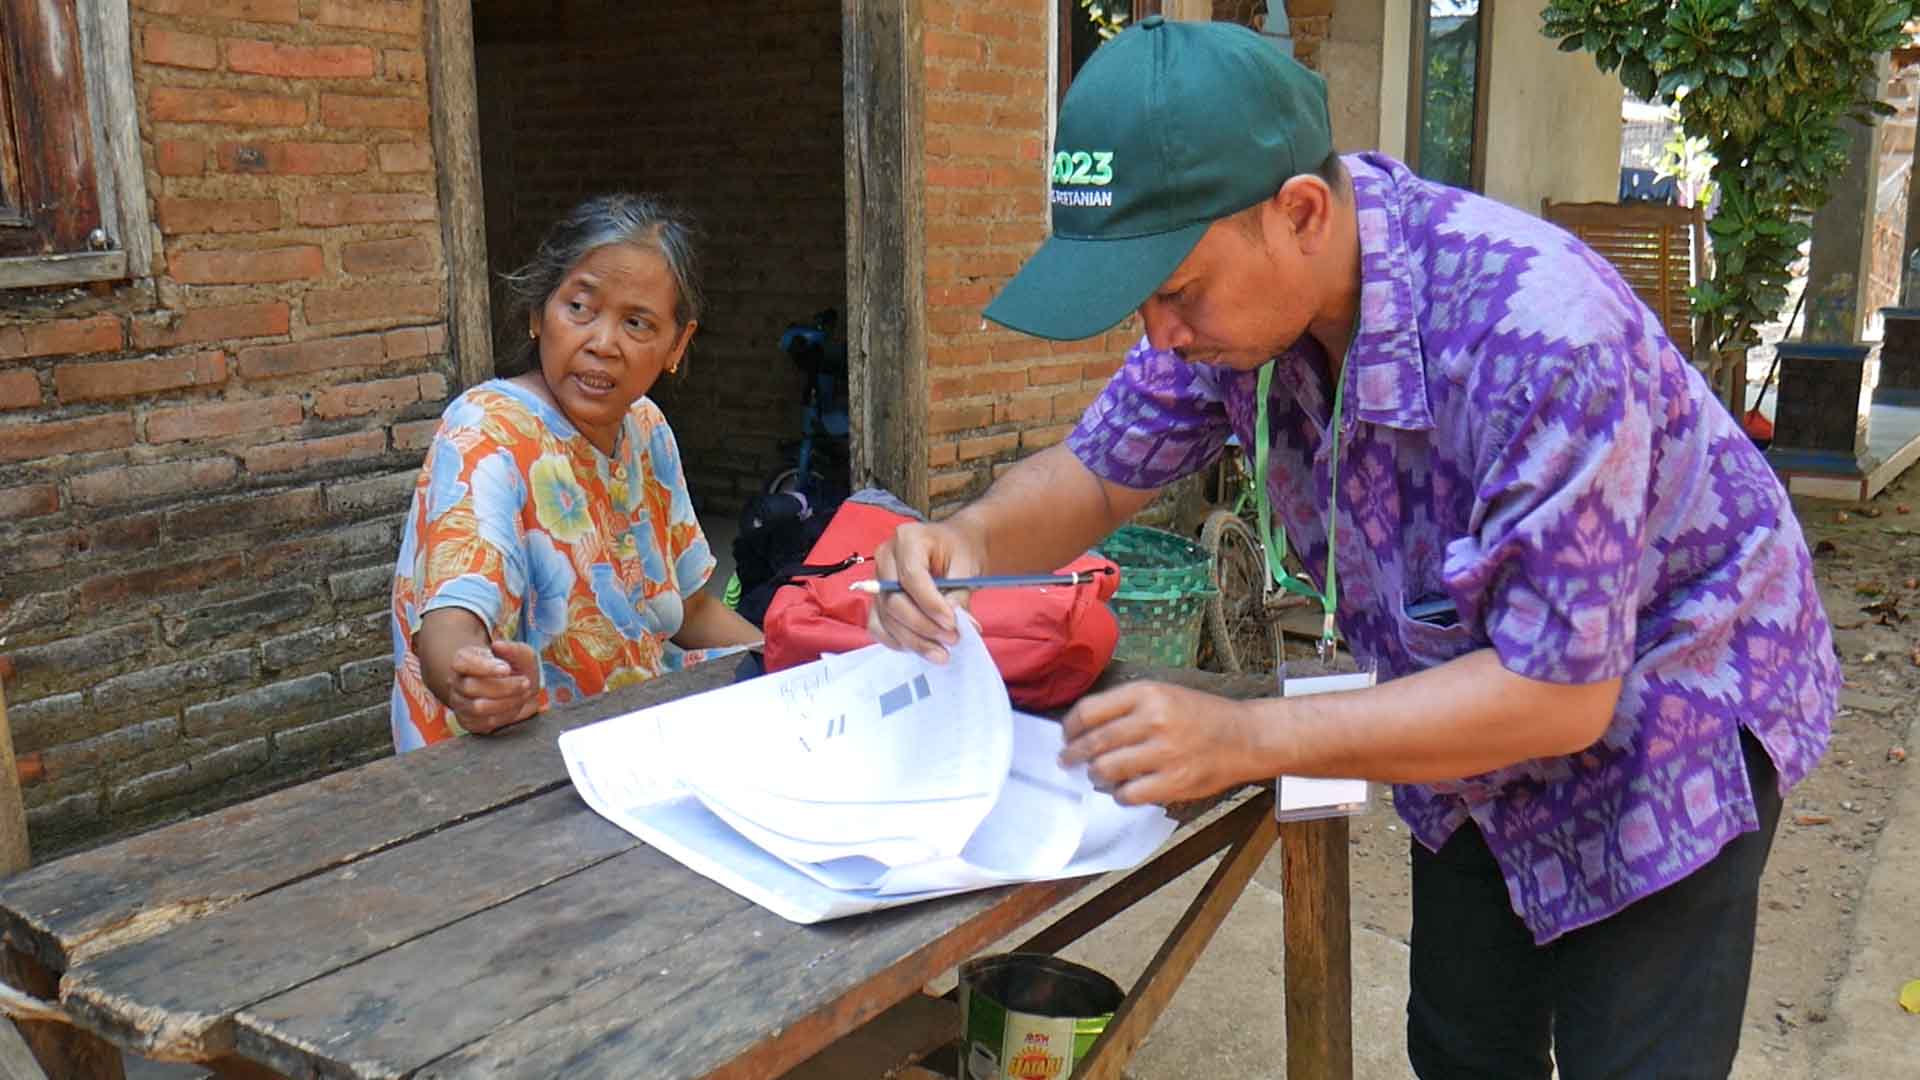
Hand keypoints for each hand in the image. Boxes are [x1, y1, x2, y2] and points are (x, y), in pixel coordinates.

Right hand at [445, 639, 540, 734]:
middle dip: (503, 686)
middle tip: (525, 682)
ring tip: (523, 694)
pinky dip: (506, 715)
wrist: (519, 689)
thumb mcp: (522, 654)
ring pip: (478, 707)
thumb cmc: (516, 668)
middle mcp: (457, 682)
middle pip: (471, 687)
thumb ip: (513, 648)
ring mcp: (460, 703)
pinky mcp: (468, 721)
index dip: (484, 667)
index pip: (463, 663)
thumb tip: (498, 645)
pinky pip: (485, 723)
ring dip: (507, 702)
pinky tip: (516, 705)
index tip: (507, 669)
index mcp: (463, 660)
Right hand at [865, 520, 986, 662]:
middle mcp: (885, 558)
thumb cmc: (960, 552)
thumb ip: (959, 593)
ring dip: (914, 640)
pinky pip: (878, 626)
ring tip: (942, 653)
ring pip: (887, 618)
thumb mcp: (967, 566)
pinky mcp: (877, 600)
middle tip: (952, 640)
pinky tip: (921, 648)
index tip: (952, 624)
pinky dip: (897, 641)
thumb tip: (953, 623)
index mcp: (907, 539)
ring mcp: (877, 580)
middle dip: (923, 626)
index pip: (911, 577)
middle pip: (894, 601)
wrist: (953, 550)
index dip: (930, 604)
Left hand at [1059, 682, 1264, 805]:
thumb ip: (1126, 707)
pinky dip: (1119, 795)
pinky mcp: (1174, 782)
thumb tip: (1084, 728)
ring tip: (1097, 775)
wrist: (1245, 737)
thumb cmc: (1201, 715)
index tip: (1067, 735)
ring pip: (1107, 770)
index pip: (1089, 710)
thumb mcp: (1164, 693)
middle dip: (1074, 755)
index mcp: (1147, 693)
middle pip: (1094, 742)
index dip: (1070, 727)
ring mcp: (1164, 753)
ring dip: (1095, 775)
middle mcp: (1154, 720)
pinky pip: (1129, 794)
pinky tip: (1123, 790)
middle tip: (1067, 760)